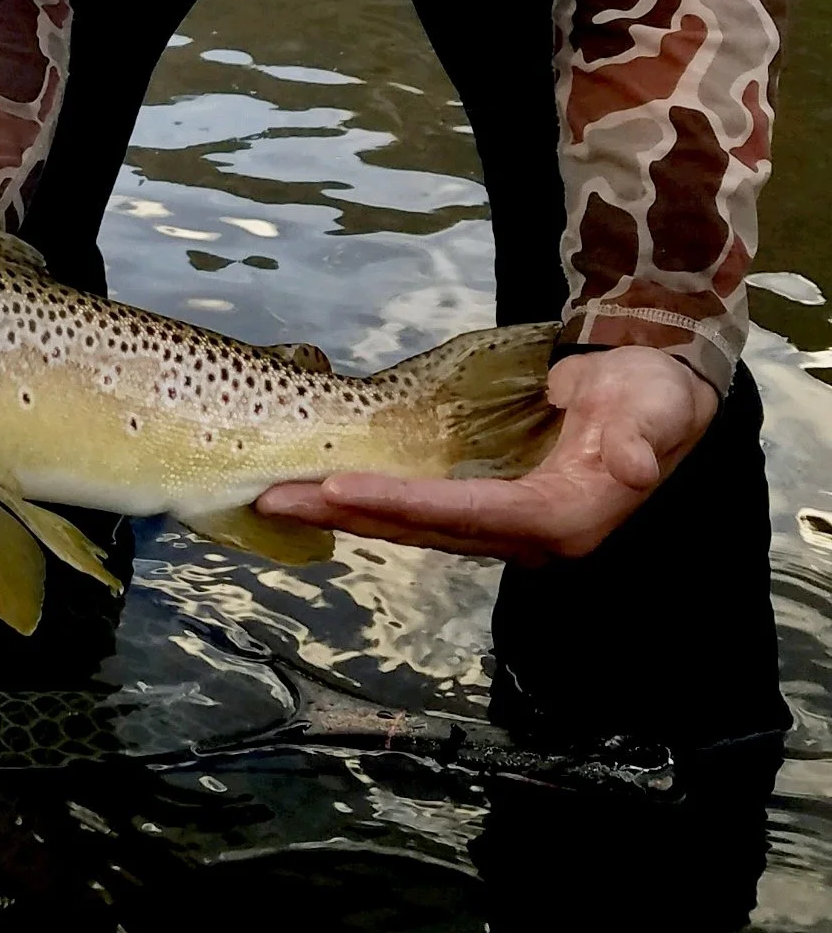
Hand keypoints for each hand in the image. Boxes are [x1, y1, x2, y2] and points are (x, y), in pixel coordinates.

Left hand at [253, 345, 718, 565]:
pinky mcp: (489, 507)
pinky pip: (420, 512)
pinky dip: (369, 503)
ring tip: (277, 498)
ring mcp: (504, 524)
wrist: (657, 397)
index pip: (468, 513)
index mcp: (563, 517)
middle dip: (347, 514)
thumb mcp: (656, 407)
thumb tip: (631, 463)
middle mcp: (526, 535)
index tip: (341, 488)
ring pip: (412, 525)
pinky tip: (324, 495)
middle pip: (423, 529)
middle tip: (274, 498)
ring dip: (345, 513)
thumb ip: (642, 435)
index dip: (404, 503)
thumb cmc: (652, 397)